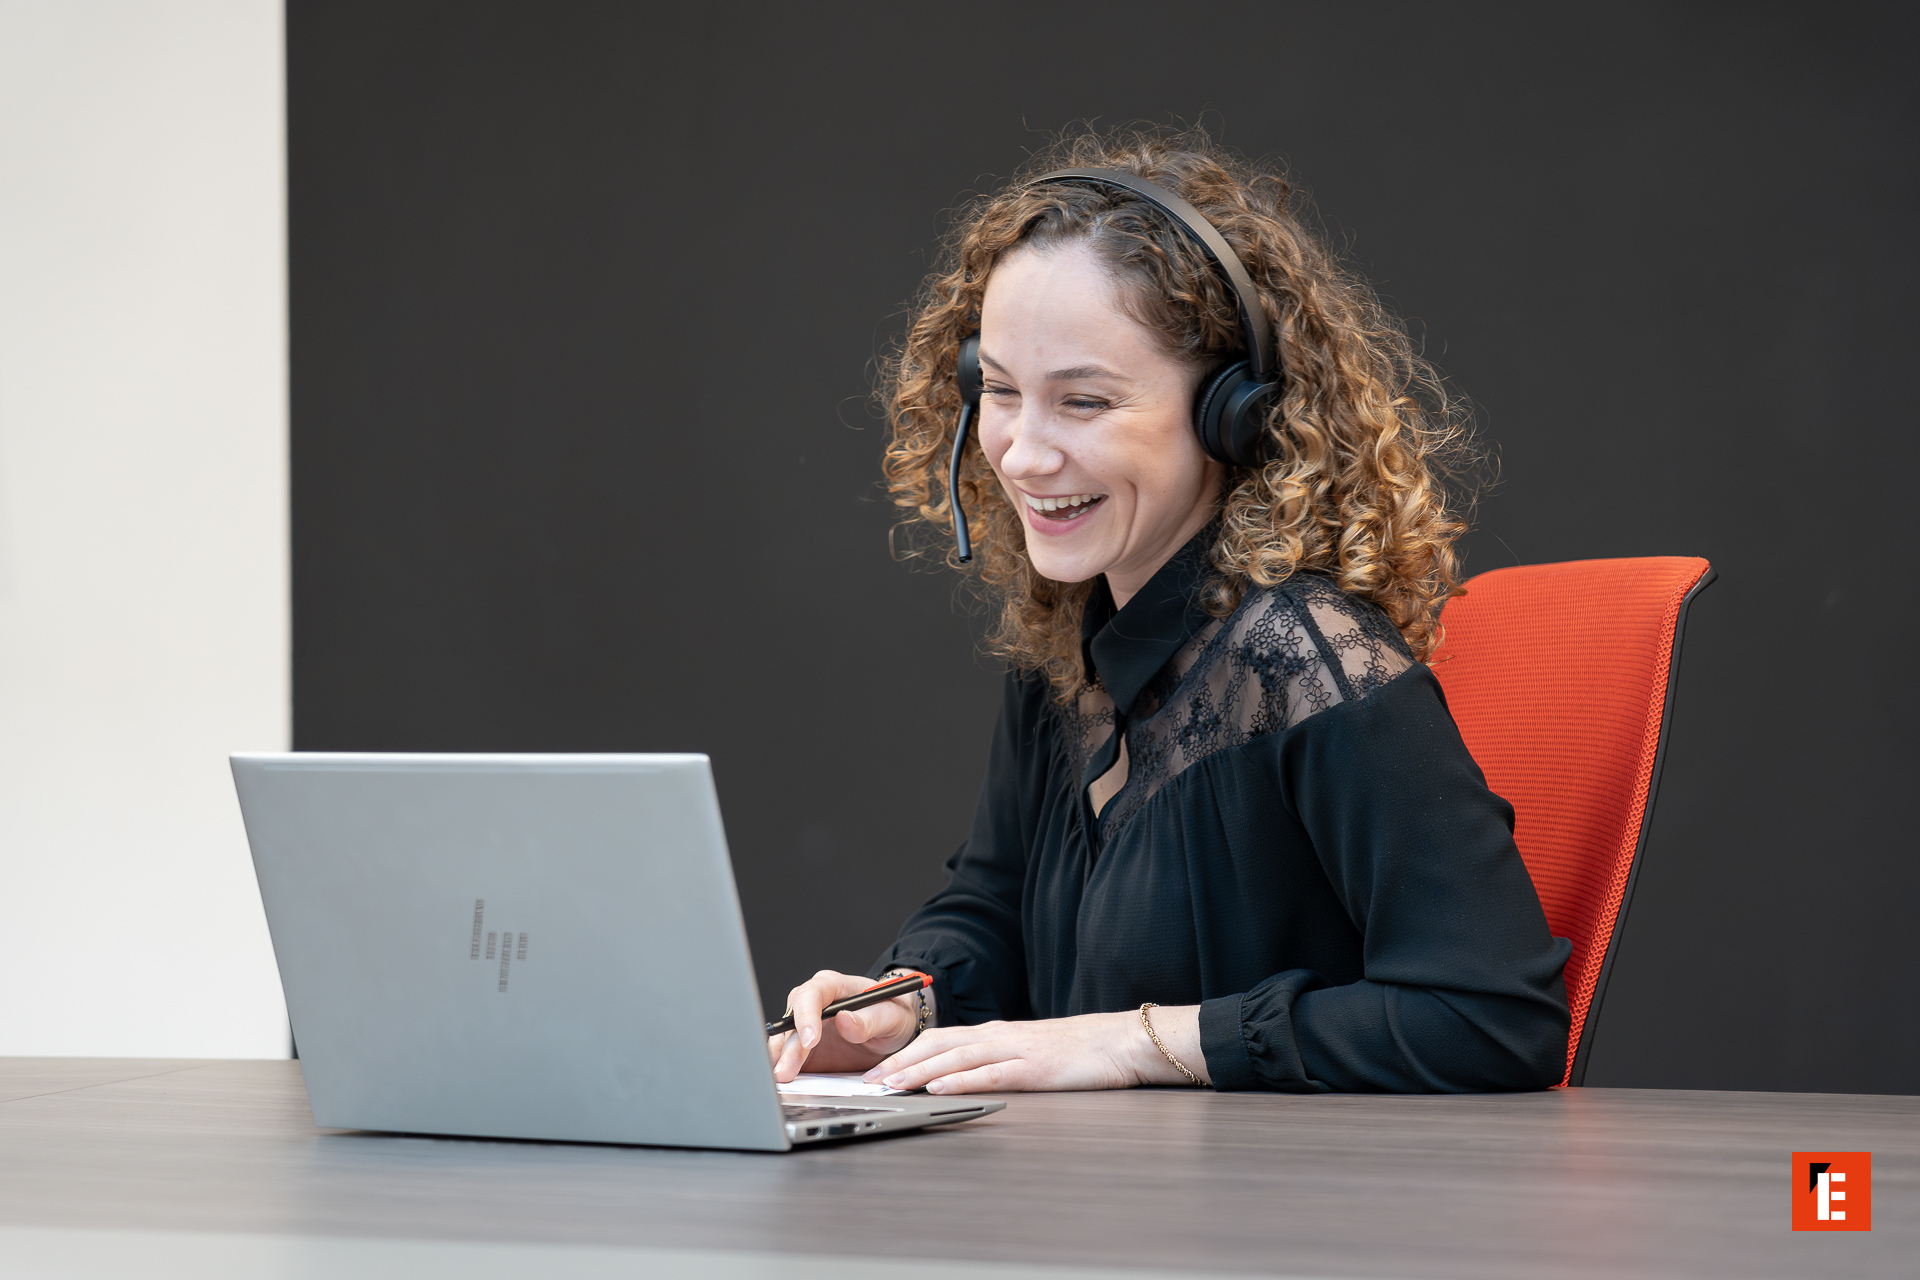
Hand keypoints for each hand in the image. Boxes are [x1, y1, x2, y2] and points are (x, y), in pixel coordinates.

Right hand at [767, 970, 920, 1082]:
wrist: (893, 1029)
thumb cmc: (892, 1013)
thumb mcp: (891, 1016)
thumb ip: (870, 1019)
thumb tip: (844, 1020)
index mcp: (834, 986)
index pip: (812, 994)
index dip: (806, 1016)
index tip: (810, 1040)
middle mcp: (814, 1003)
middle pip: (792, 1019)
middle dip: (788, 1047)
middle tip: (787, 1070)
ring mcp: (806, 1026)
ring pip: (784, 1039)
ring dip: (780, 1059)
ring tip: (779, 1079)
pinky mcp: (804, 1048)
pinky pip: (788, 1056)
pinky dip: (783, 1067)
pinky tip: (781, 1081)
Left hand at [859, 1007, 1207, 1093]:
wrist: (1118, 1042)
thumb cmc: (1074, 1051)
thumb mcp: (1025, 1052)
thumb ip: (994, 1061)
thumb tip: (959, 1078)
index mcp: (993, 1033)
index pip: (937, 1039)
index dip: (902, 1054)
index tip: (875, 1071)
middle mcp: (996, 1036)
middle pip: (936, 1045)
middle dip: (898, 1063)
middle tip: (867, 1081)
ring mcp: (1013, 1050)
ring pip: (955, 1058)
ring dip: (918, 1072)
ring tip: (890, 1085)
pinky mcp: (1031, 1069)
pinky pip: (988, 1074)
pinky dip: (959, 1080)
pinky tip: (938, 1088)